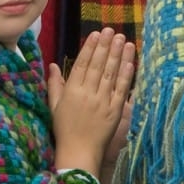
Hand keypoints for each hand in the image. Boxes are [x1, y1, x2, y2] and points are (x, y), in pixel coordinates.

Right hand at [47, 29, 136, 173]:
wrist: (78, 153)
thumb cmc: (64, 130)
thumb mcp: (54, 106)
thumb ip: (55, 85)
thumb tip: (53, 65)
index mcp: (72, 91)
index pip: (83, 64)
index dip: (90, 48)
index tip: (96, 34)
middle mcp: (88, 94)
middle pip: (98, 65)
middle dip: (106, 46)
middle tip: (112, 30)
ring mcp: (102, 102)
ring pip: (111, 74)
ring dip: (118, 55)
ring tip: (123, 40)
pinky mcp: (115, 111)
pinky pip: (122, 90)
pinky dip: (126, 75)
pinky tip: (130, 62)